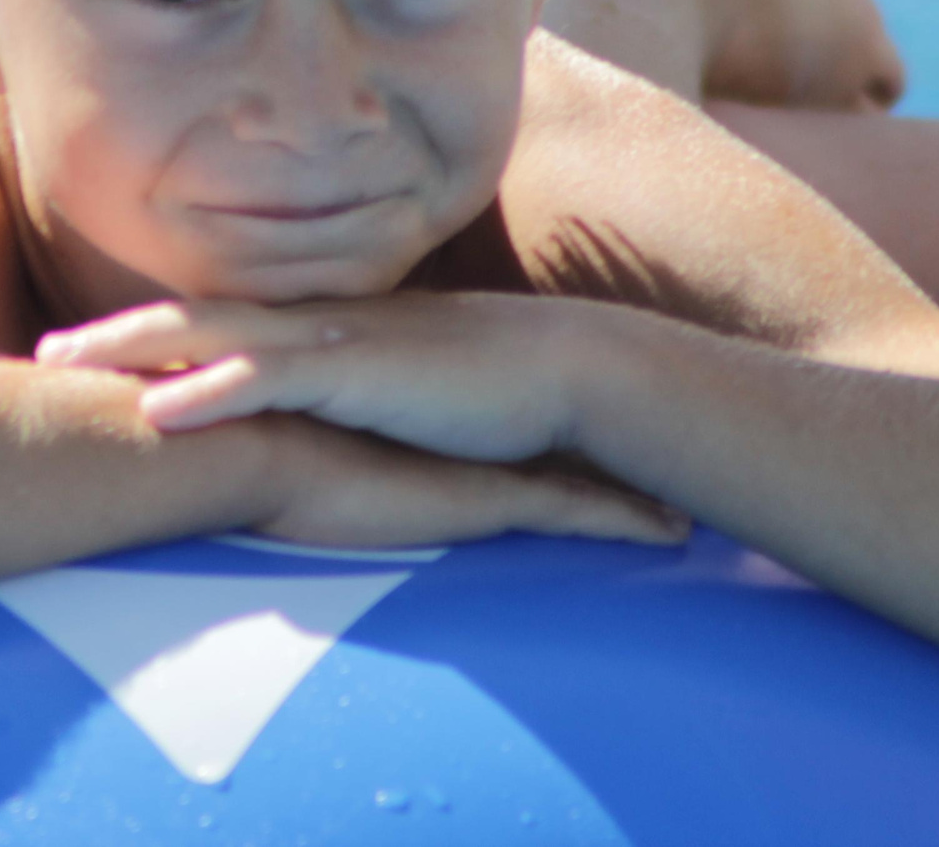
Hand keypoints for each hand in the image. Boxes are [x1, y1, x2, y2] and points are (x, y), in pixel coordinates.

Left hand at [41, 292, 590, 453]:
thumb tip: (323, 426)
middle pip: (196, 317)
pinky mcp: (358, 375)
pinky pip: (268, 380)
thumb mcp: (402, 392)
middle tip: (44, 353)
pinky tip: (156, 409)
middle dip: (116, 333)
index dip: (153, 332)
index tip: (89, 345)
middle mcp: (317, 325)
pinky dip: (209, 389)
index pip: (222, 322)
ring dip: (135, 348)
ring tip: (66, 368)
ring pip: (214, 335)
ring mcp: (334, 343)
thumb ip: (356, 398)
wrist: (562, 371)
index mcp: (325, 331)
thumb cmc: (489, 390)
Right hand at [247, 410, 687, 551]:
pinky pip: (580, 513)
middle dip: (614, 439)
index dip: (550, 416)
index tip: (590, 424)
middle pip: (559, 425)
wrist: (252, 450)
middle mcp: (463, 421)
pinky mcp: (488, 499)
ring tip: (687, 512)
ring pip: (584, 468)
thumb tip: (280, 448)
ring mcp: (481, 457)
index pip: (501, 406)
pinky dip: (630, 522)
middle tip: (669, 449)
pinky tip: (673, 535)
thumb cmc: (253, 448)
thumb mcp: (289, 433)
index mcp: (421, 403)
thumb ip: (304, 436)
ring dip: (638, 486)